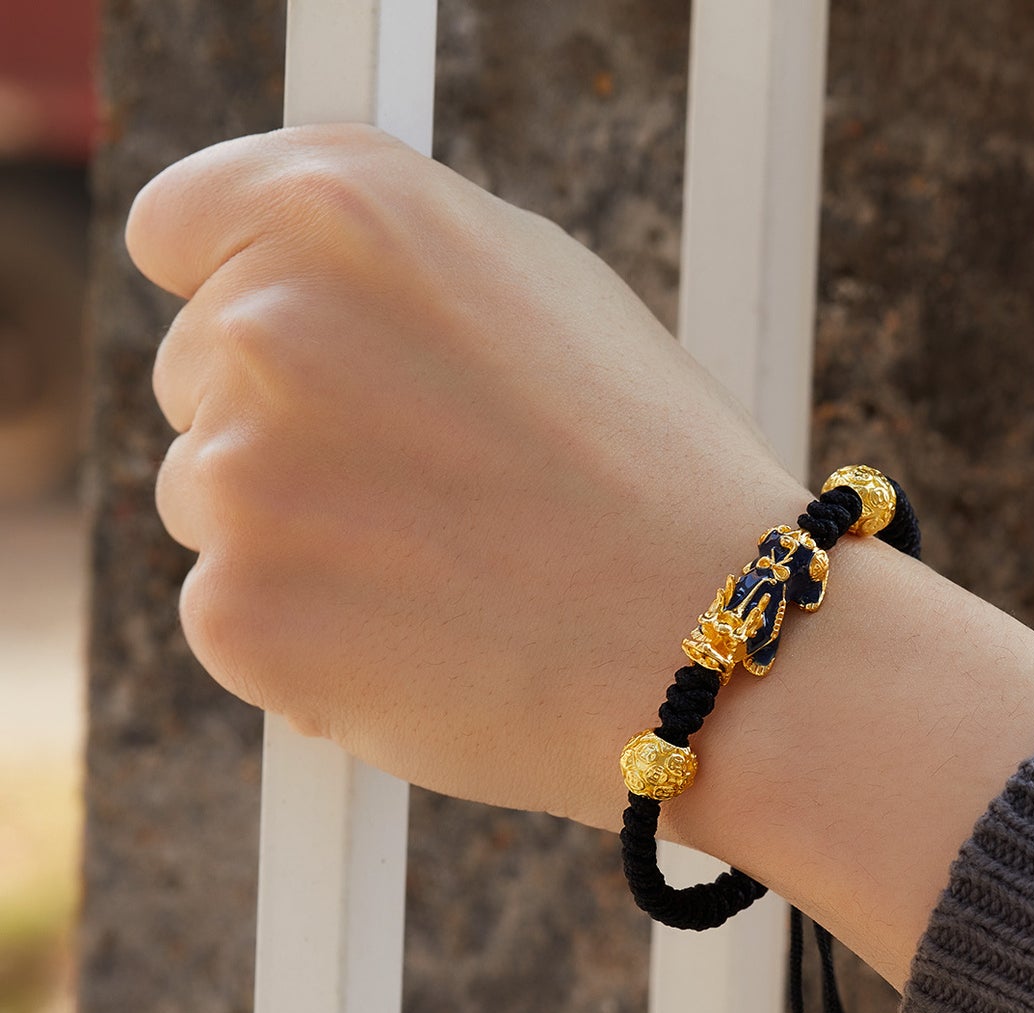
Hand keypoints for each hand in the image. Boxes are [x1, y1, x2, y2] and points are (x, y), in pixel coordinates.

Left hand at [126, 123, 807, 828]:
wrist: (710, 643)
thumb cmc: (649, 467)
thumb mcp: (537, 287)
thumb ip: (385, 264)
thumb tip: (280, 284)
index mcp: (340, 207)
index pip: (180, 228)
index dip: (244, 293)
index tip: (310, 358)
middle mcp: (265, 320)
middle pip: (196, 376)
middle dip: (292, 427)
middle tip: (435, 489)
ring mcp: (238, 473)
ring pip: (212, 501)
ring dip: (298, 537)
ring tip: (446, 570)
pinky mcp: (238, 614)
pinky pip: (233, 614)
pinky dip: (308, 637)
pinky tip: (424, 640)